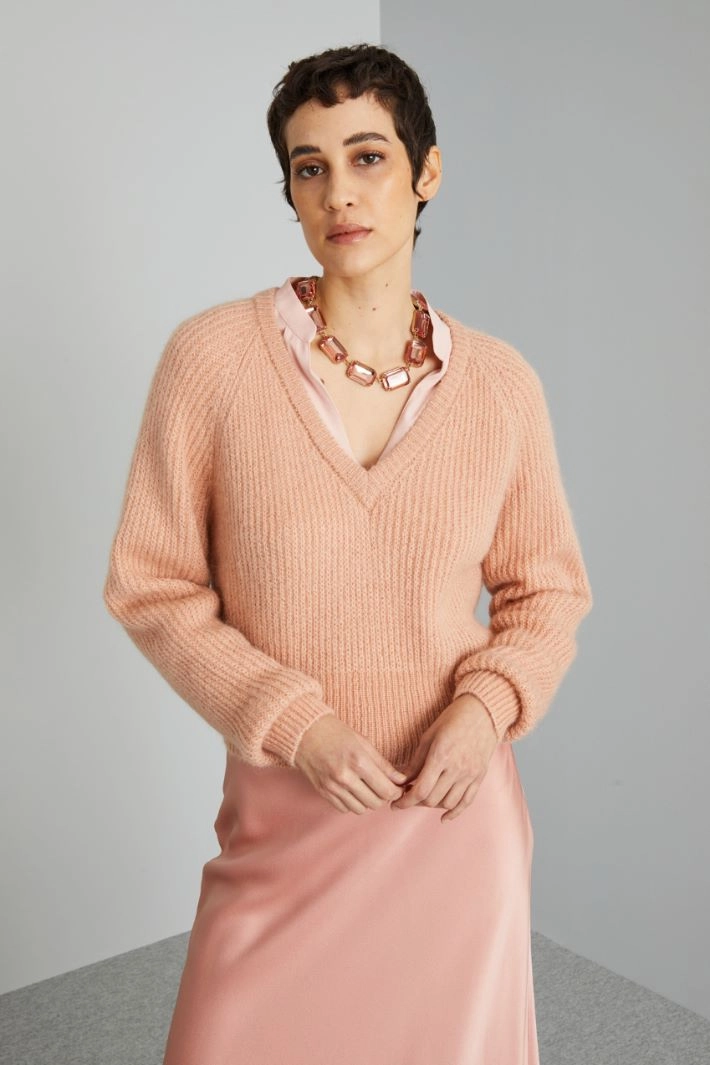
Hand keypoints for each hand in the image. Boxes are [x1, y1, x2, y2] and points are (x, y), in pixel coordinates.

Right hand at [294, 714, 407, 814]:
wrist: (305, 733)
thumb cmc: (337, 734)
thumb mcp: (364, 743)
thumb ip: (383, 765)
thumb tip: (401, 780)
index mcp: (359, 762)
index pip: (386, 790)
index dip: (396, 792)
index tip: (397, 788)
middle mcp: (345, 777)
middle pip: (375, 803)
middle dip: (383, 797)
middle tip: (382, 787)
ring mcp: (332, 787)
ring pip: (361, 809)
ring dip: (367, 801)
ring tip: (366, 787)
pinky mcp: (323, 793)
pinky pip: (345, 808)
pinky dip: (352, 802)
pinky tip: (352, 789)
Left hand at [391, 695, 498, 822]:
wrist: (483, 713)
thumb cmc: (452, 719)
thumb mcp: (428, 737)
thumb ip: (415, 762)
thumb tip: (400, 781)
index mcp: (441, 756)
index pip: (421, 790)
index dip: (405, 801)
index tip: (395, 804)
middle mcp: (457, 768)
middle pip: (432, 799)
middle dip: (415, 802)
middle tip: (407, 796)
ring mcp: (470, 774)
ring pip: (448, 803)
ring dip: (432, 805)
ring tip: (423, 798)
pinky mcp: (479, 777)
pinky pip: (467, 802)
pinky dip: (454, 812)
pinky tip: (444, 817)